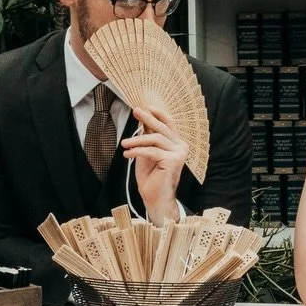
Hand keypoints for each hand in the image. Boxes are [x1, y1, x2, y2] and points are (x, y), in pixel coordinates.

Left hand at [126, 106, 187, 224]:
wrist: (155, 198)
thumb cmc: (151, 178)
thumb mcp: (146, 153)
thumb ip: (147, 137)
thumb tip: (142, 120)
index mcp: (177, 144)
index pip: (169, 124)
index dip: (158, 114)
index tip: (145, 107)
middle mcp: (181, 147)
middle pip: (162, 128)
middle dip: (147, 118)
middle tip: (135, 111)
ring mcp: (179, 154)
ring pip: (155, 139)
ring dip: (137, 140)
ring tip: (124, 144)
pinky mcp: (173, 161)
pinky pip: (152, 151)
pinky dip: (137, 151)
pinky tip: (127, 154)